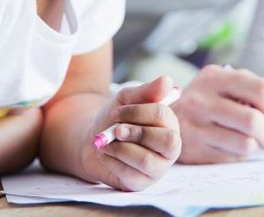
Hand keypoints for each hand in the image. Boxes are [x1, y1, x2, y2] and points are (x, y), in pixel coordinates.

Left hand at [85, 76, 180, 190]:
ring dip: (120, 148)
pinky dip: (112, 161)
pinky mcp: (141, 184)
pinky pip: (130, 175)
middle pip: (168, 141)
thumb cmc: (115, 119)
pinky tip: (106, 154)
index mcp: (170, 124)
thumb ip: (146, 91)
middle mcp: (170, 148)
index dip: (138, 112)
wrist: (93, 141)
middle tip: (116, 129)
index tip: (116, 112)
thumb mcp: (127, 99)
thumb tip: (167, 80)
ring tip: (106, 142)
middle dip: (138, 133)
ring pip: (146, 160)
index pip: (164, 116)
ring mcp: (157, 168)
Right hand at [171, 64, 263, 163]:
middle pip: (253, 121)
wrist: (165, 120)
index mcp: (215, 76)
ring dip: (258, 148)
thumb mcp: (229, 86)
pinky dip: (240, 156)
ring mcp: (194, 124)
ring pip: (245, 143)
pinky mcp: (192, 148)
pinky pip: (231, 157)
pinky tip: (232, 147)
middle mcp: (201, 98)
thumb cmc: (210, 102)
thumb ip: (259, 94)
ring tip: (255, 143)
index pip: (260, 90)